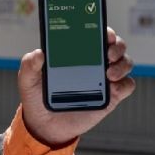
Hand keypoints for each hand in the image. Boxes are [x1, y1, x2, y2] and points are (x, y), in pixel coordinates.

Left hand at [17, 27, 135, 146]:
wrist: (45, 125)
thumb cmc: (37, 96)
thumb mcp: (28, 80)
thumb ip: (29, 65)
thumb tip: (39, 53)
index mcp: (76, 52)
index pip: (95, 34)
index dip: (103, 29)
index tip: (103, 32)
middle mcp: (94, 62)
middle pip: (115, 45)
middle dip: (117, 44)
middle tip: (108, 53)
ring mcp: (104, 78)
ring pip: (125, 62)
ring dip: (122, 64)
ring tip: (108, 73)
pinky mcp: (111, 96)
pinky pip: (126, 86)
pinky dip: (124, 84)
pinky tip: (112, 87)